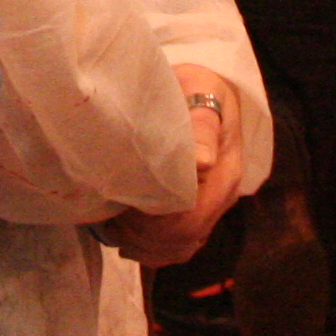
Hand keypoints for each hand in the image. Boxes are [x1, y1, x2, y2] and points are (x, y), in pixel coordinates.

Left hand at [103, 65, 244, 267]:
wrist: (206, 87)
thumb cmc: (196, 85)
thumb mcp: (200, 90)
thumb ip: (201, 125)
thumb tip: (203, 163)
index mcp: (225, 171)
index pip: (190, 218)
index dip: (154, 223)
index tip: (122, 208)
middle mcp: (223, 194)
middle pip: (184, 238)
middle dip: (144, 236)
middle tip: (111, 220)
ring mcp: (213, 205)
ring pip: (182, 247)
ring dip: (146, 246)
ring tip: (115, 230)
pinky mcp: (201, 209)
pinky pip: (182, 246)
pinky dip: (153, 249)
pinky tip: (128, 238)